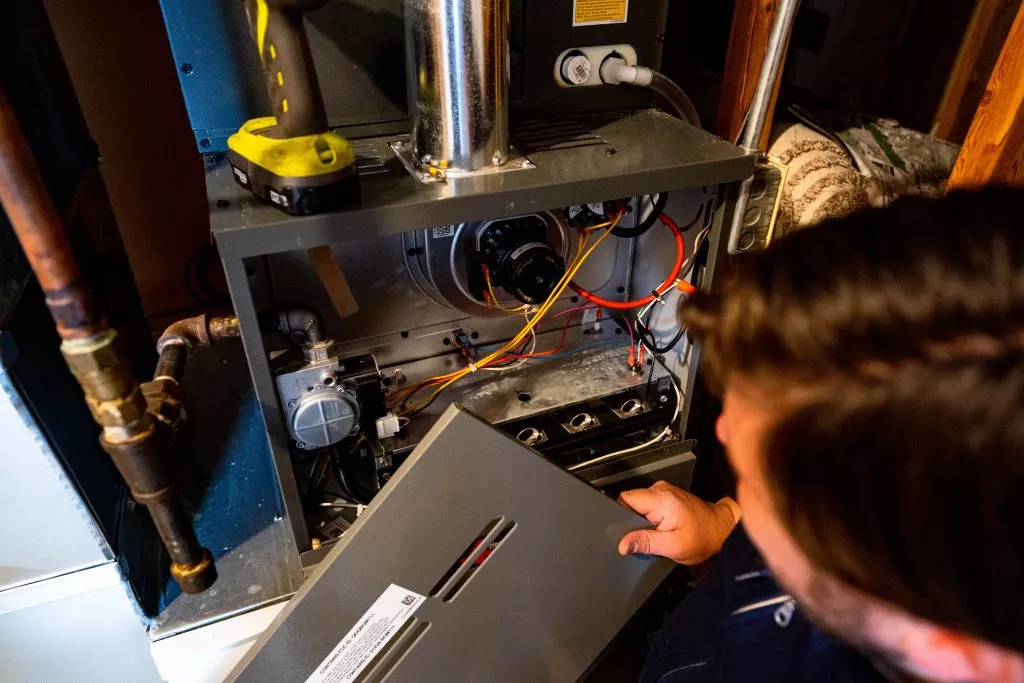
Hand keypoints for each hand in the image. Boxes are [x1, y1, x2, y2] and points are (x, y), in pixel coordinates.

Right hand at [617, 481, 740, 565]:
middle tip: (647, 534)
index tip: (626, 531)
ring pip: (638, 503)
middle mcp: (661, 490)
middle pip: (630, 501)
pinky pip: (647, 504)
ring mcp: (664, 491)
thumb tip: (623, 544)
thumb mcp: (673, 547)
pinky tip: (661, 526)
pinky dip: (649, 517)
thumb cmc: (704, 538)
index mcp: (661, 499)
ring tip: (656, 531)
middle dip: (631, 520)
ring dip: (641, 519)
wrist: (723, 530)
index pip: (625, 499)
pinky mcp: (666, 495)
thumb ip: (645, 542)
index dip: (620, 516)